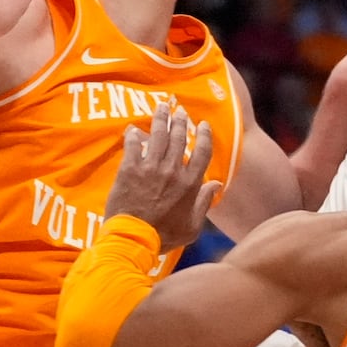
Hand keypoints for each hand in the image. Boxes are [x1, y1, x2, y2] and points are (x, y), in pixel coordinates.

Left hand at [104, 103, 220, 251]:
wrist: (134, 239)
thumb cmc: (164, 236)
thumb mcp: (193, 226)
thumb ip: (205, 203)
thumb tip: (217, 184)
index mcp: (190, 184)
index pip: (202, 152)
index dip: (204, 135)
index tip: (203, 124)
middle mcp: (173, 171)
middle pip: (180, 139)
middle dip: (180, 121)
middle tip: (179, 111)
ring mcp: (151, 169)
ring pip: (158, 136)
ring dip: (160, 119)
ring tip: (162, 108)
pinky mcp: (130, 170)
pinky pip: (133, 146)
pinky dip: (133, 136)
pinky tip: (132, 129)